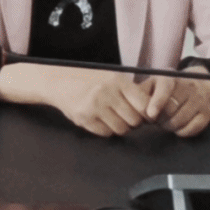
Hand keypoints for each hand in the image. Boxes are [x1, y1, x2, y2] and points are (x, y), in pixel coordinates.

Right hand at [43, 67, 158, 136]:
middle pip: (135, 120)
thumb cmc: (89, 79)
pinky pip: (107, 133)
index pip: (144, 104)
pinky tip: (101, 119)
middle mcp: (106, 93)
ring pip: (122, 129)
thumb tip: (151, 111)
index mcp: (116, 80)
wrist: (58, 81)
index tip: (146, 114)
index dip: (148, 112)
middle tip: (127, 116)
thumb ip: (129, 91)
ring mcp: (94, 107)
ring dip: (121, 126)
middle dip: (134, 121)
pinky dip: (107, 129)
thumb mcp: (110, 77)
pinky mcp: (85, 119)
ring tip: (113, 117)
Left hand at [144, 68, 209, 137]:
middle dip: (159, 119)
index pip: (165, 88)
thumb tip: (134, 106)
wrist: (197, 85)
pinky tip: (177, 127)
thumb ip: (141, 93)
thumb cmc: (166, 89)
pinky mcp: (207, 113)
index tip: (150, 114)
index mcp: (171, 77)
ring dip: (169, 126)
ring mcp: (200, 99)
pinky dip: (182, 131)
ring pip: (180, 120)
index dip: (157, 102)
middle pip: (171, 109)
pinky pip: (192, 129)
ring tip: (165, 122)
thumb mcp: (153, 84)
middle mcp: (188, 86)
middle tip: (155, 119)